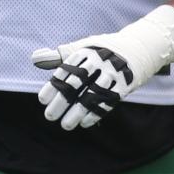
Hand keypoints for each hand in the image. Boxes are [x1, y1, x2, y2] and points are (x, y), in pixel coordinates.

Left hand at [32, 5, 173, 130]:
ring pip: (92, 95)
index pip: (66, 71)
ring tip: (65, 125)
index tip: (42, 99)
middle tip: (49, 116)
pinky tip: (84, 123)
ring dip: (78, 112)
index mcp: (86, 52)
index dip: (53, 85)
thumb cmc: (103, 50)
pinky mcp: (125, 85)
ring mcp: (113, 74)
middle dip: (63, 100)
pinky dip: (96, 113)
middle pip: (77, 83)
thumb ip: (59, 56)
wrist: (139, 48)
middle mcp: (99, 62)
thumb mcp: (82, 48)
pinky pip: (108, 101)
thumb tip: (35, 58)